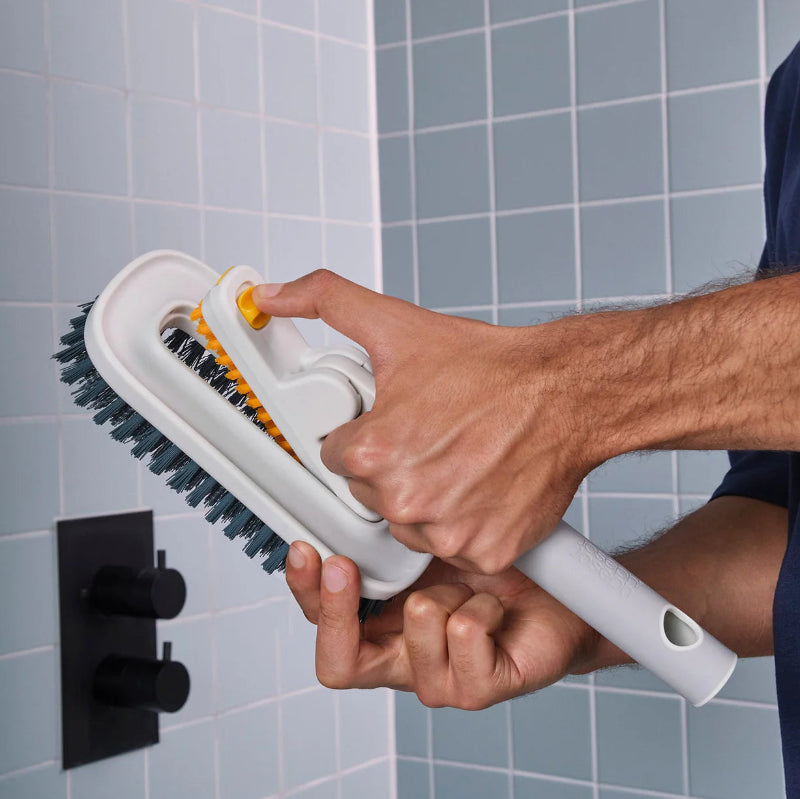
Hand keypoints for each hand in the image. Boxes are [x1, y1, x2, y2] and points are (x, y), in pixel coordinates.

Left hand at [254, 270, 594, 573]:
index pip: (337, 459)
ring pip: (411, 526)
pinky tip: (480, 487)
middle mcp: (406, 500)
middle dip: (393, 468)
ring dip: (427, 501)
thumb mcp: (398, 325)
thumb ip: (325, 302)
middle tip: (432, 436)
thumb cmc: (491, 367)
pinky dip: (465, 524)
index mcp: (374, 452)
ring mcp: (446, 532)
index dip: (365, 437)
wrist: (565, 391)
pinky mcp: (483, 552)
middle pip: (372, 495)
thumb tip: (272, 295)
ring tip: (458, 459)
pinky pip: (454, 548)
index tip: (394, 423)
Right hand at [285, 541, 597, 708]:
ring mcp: (436, 681)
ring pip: (415, 622)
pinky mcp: (476, 689)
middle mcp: (399, 660)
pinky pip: (464, 632)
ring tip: (469, 579)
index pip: (322, 621)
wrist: (555, 601)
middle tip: (345, 564)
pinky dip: (484, 604)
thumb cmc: (489, 572)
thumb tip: (349, 499)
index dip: (305, 591)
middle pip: (339, 661)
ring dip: (447, 586)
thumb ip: (384, 541)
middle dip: (339, 608)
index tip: (305, 549)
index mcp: (379, 627)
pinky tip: (495, 603)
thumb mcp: (427, 548)